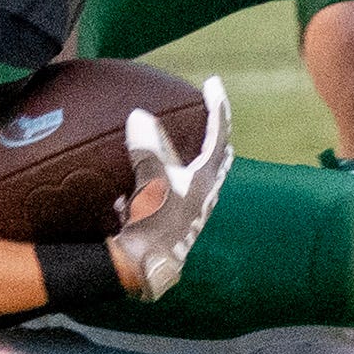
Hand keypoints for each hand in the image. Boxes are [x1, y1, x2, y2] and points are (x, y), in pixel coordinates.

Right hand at [107, 76, 231, 300]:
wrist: (144, 270)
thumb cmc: (153, 226)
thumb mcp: (150, 183)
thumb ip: (147, 149)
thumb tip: (139, 115)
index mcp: (205, 180)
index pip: (219, 135)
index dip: (217, 106)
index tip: (212, 83)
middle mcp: (203, 195)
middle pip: (218, 158)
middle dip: (216, 135)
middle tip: (211, 115)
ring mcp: (190, 211)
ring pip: (196, 177)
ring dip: (190, 159)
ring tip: (176, 146)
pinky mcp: (173, 224)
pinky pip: (170, 195)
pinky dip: (159, 183)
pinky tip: (134, 189)